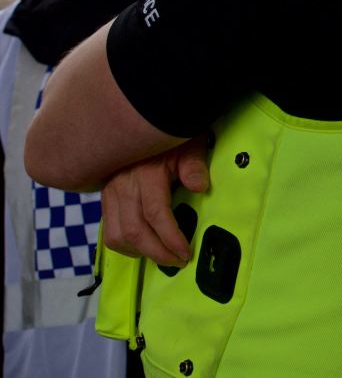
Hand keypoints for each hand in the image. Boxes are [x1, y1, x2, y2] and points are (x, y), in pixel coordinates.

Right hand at [100, 136, 210, 266]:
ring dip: (139, 252)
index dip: (170, 239)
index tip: (185, 252)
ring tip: (162, 255)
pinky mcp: (105, 197)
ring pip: (116, 236)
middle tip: (178, 261)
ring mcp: (110, 192)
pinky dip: (125, 244)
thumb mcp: (188, 142)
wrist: (138, 118)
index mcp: (146, 173)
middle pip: (134, 232)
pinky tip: (144, 245)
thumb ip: (194, 164)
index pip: (155, 215)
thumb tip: (200, 187)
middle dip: (157, 253)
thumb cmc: (170, 134)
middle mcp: (123, 186)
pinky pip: (109, 229)